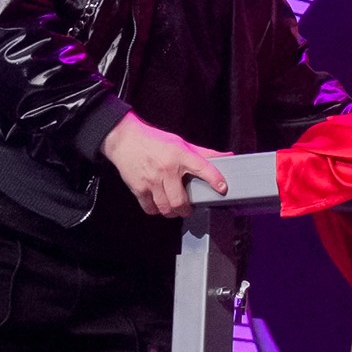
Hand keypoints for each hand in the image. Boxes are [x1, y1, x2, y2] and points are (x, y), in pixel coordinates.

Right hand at [101, 111, 232, 219]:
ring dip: (172, 212)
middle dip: (186, 209)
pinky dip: (156, 210)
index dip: (215, 179)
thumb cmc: (154, 141)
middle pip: (180, 200)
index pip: (202, 167)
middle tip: (188, 208)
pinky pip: (150, 208)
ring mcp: (152, 179)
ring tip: (174, 208)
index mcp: (180, 154)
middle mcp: (167, 168)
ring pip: (166, 207)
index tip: (222, 188)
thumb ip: (204, 153)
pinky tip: (159, 204)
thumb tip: (227, 157)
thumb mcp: (180, 143)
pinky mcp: (138, 187)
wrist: (125, 140)